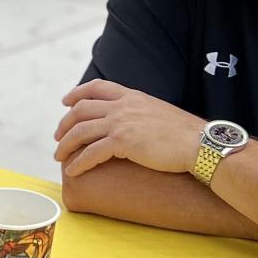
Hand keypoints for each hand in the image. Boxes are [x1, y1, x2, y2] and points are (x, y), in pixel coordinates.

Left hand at [54, 79, 205, 177]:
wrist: (199, 143)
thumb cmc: (186, 134)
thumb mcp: (160, 112)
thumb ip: (143, 113)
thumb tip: (136, 123)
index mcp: (133, 96)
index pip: (97, 87)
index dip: (77, 93)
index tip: (66, 101)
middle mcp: (123, 105)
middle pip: (81, 109)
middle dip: (65, 123)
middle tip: (58, 137)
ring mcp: (121, 122)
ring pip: (81, 131)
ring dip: (65, 144)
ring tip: (59, 156)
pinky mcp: (122, 142)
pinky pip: (91, 152)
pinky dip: (78, 162)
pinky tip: (72, 170)